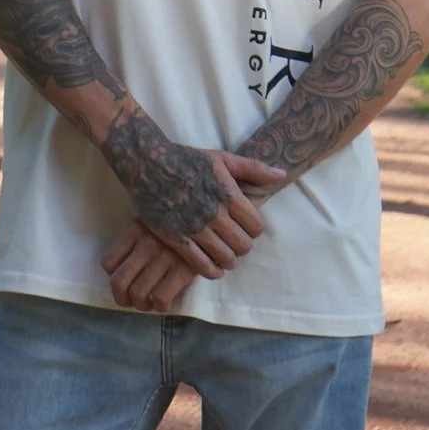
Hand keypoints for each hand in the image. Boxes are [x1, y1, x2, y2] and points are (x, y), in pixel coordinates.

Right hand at [99, 115, 283, 276]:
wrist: (147, 163)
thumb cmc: (186, 159)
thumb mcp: (222, 158)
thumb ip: (253, 168)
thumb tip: (281, 175)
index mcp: (228, 194)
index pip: (256, 227)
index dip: (254, 229)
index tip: (245, 227)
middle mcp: (214, 213)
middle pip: (243, 245)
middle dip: (242, 246)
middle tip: (234, 242)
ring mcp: (194, 227)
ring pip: (226, 257)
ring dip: (229, 260)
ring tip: (225, 255)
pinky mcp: (175, 237)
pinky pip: (201, 265)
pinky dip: (212, 271)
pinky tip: (213, 268)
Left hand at [102, 222, 199, 311]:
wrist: (213, 225)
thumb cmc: (180, 226)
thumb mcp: (154, 221)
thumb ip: (136, 239)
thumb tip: (119, 270)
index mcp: (136, 230)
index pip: (108, 262)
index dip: (113, 277)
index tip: (124, 280)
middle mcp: (147, 243)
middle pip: (119, 282)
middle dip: (122, 298)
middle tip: (131, 301)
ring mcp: (165, 257)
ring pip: (138, 294)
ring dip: (141, 305)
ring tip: (149, 303)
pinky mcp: (184, 270)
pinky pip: (161, 298)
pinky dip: (160, 306)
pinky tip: (165, 302)